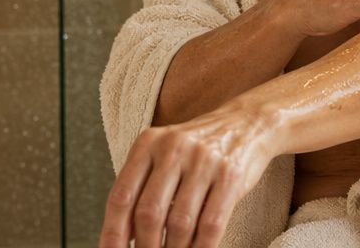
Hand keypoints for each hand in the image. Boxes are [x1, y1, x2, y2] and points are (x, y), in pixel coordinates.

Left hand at [99, 103, 277, 247]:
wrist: (246, 123)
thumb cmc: (198, 149)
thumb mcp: (163, 156)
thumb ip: (141, 188)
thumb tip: (124, 237)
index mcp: (148, 143)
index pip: (121, 196)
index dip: (112, 233)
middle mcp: (174, 148)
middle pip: (149, 212)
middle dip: (146, 246)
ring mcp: (204, 161)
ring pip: (180, 223)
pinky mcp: (230, 175)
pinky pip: (211, 224)